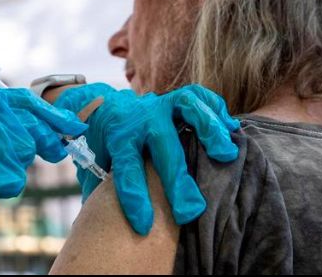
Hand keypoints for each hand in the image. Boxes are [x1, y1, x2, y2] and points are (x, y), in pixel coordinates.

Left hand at [54, 83, 239, 234]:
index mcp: (117, 137)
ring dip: (207, 128)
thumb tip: (97, 215)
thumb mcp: (90, 162)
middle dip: (176, 178)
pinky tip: (231, 128)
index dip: (133, 196)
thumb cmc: (102, 145)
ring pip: (185, 107)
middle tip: (191, 211)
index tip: (144, 224)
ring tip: (226, 154)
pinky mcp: (176, 98)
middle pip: (161, 144)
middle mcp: (140, 119)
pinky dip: (216, 109)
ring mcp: (160, 104)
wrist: (105, 107)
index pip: (125, 167)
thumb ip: (95, 183)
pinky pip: (199, 96)